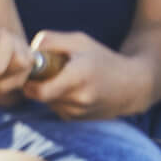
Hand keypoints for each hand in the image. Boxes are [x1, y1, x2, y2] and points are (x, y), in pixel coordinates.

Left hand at [23, 30, 151, 119]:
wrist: (131, 86)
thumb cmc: (102, 58)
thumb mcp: (79, 41)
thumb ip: (52, 40)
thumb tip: (29, 50)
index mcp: (78, 76)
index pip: (39, 91)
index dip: (29, 81)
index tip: (33, 69)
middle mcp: (79, 98)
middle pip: (40, 95)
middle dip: (38, 83)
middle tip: (47, 71)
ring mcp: (78, 112)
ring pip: (47, 102)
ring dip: (48, 91)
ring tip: (64, 78)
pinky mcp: (76, 119)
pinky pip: (56, 108)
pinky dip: (57, 99)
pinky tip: (71, 89)